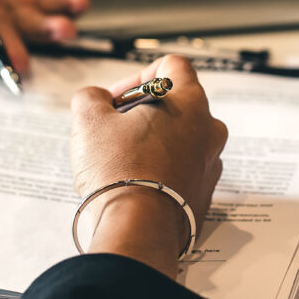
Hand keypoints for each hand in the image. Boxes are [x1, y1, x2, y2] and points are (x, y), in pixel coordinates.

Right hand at [70, 55, 227, 276]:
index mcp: (190, 102)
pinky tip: (135, 185)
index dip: (138, 76)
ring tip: (121, 161)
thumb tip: (95, 99)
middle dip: (143, 113)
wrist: (139, 232)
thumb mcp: (89, 120)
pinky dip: (161, 172)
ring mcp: (209, 164)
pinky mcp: (204, 195)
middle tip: (114, 130)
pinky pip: (182, 172)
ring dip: (153, 143)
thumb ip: (90, 96)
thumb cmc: (119, 172)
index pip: (172, 65)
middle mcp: (209, 130)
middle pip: (176, 104)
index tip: (116, 100)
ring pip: (180, 140)